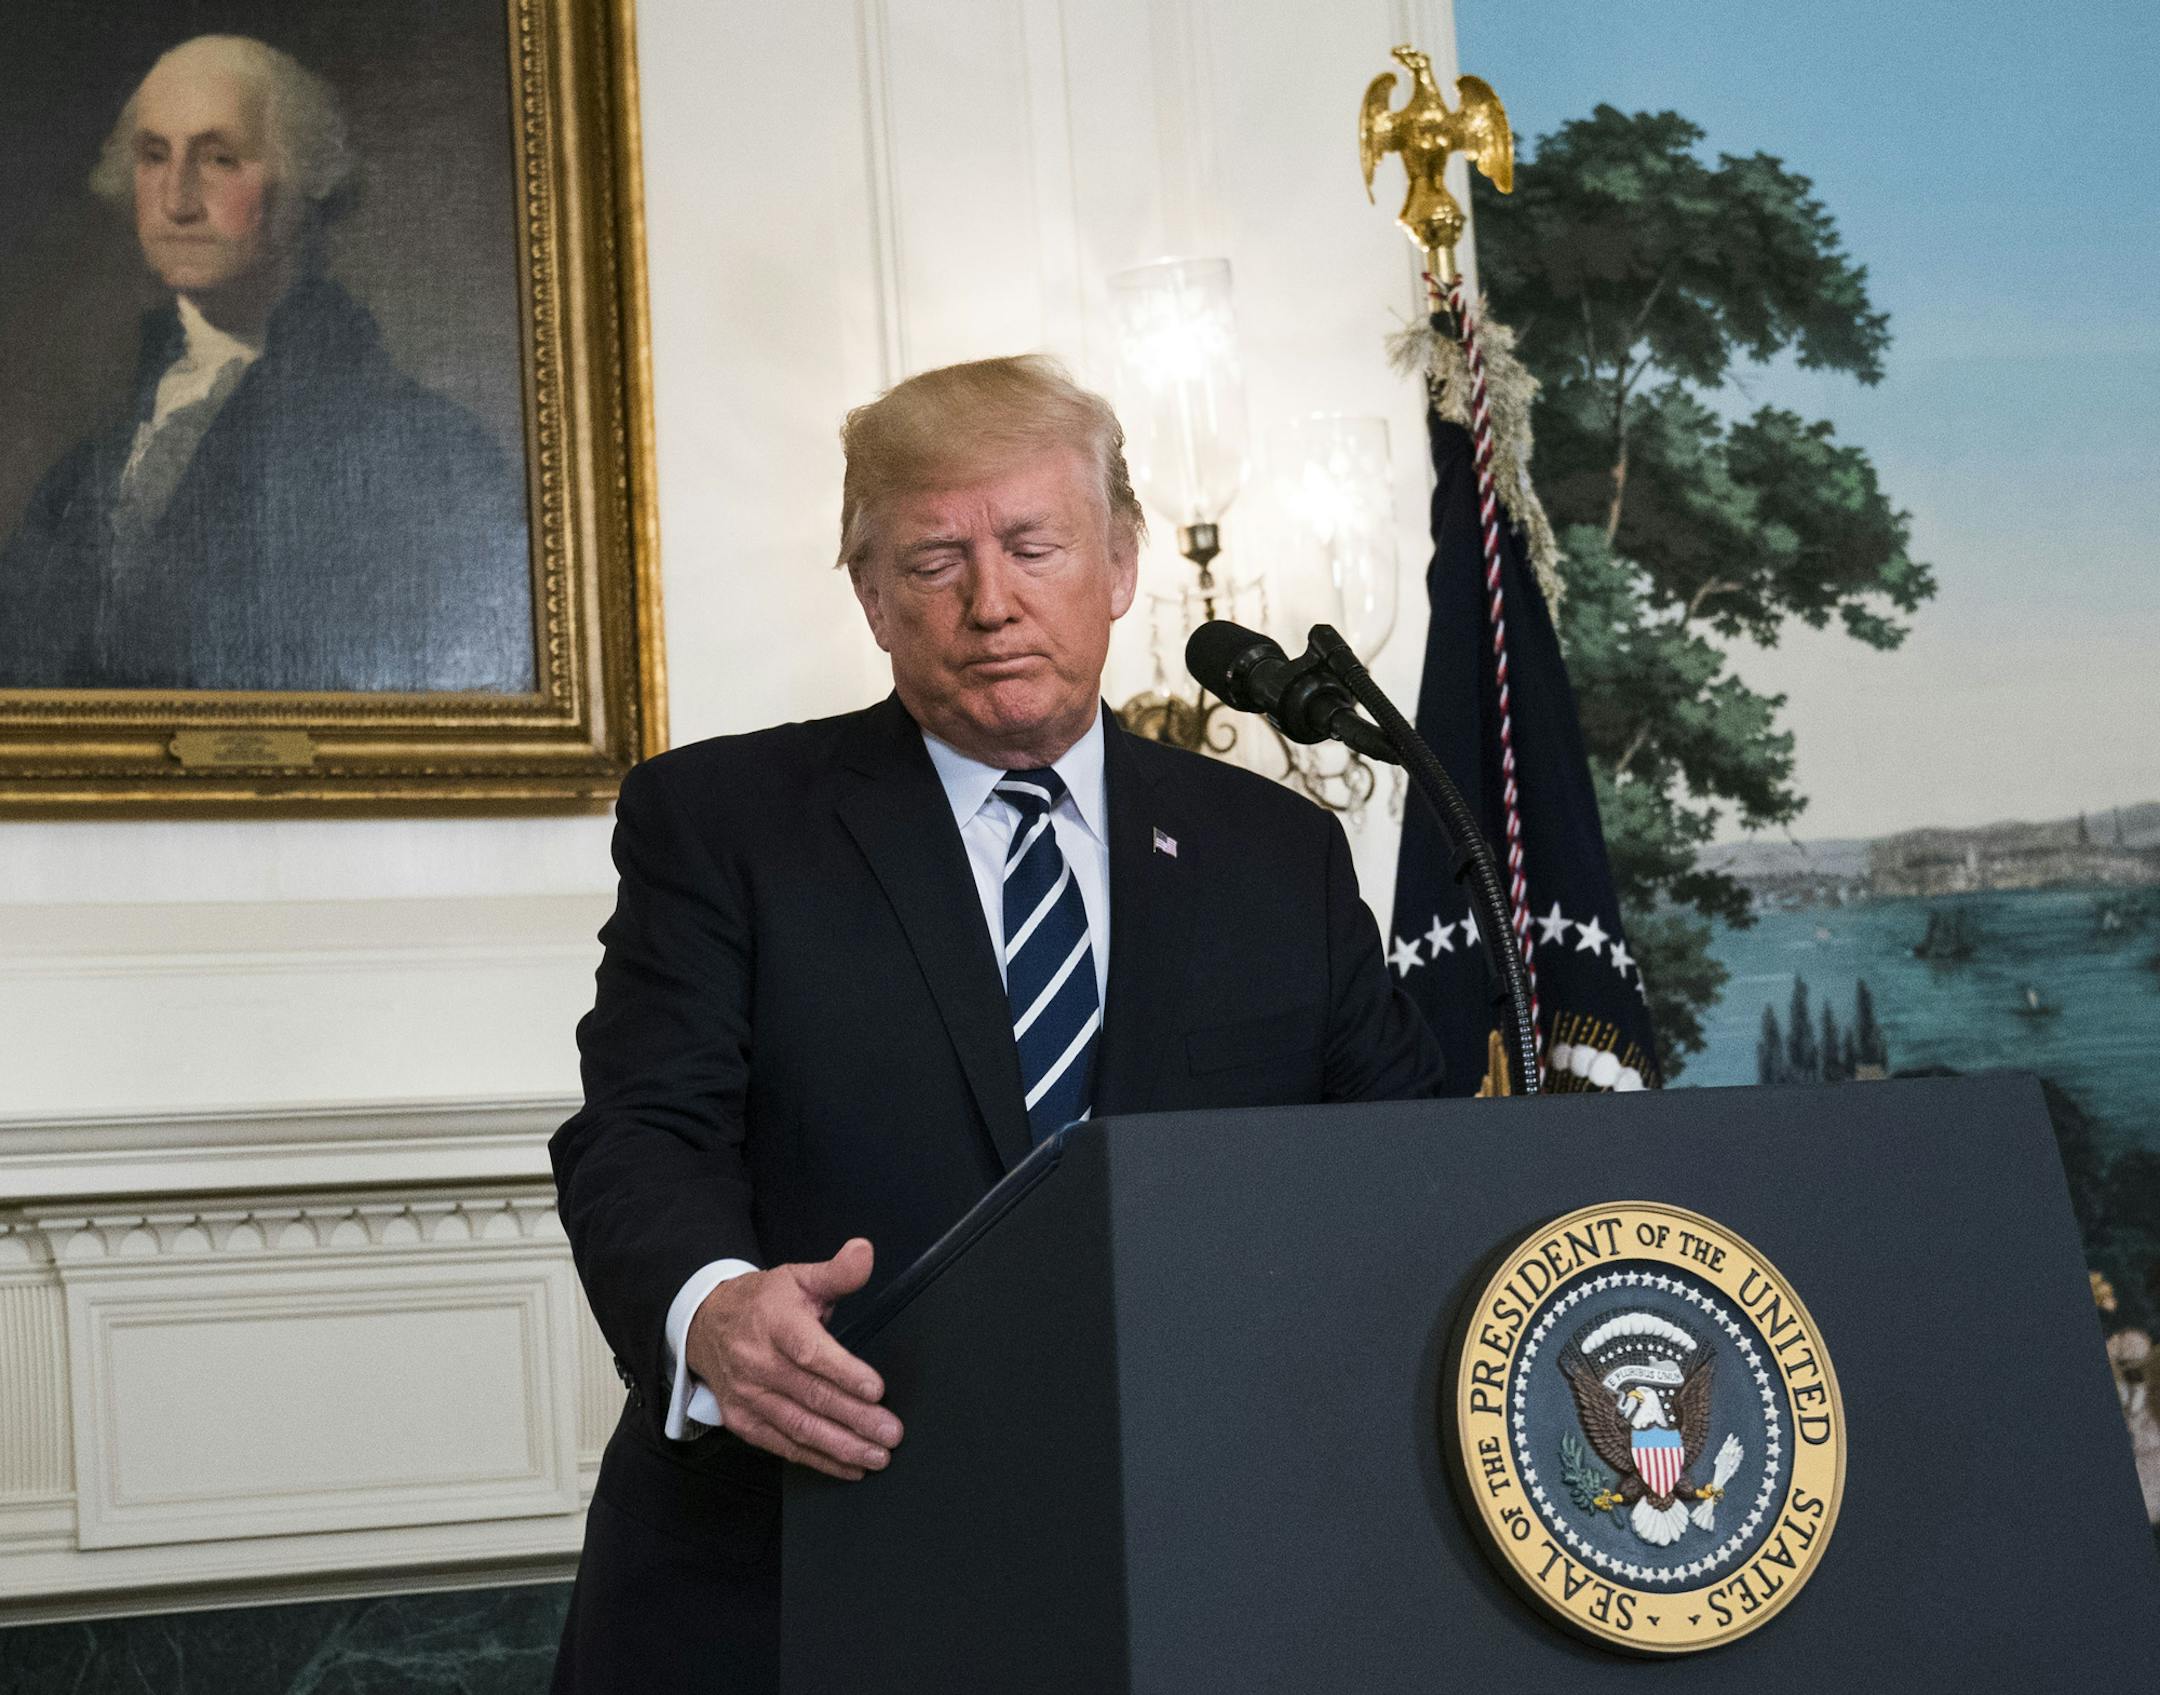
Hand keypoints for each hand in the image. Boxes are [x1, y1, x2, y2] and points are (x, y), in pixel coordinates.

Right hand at [684, 1237, 901, 1480]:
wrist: (706, 1324)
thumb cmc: (763, 1303)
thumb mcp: (798, 1278)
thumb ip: (837, 1272)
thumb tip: (864, 1252)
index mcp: (774, 1323)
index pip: (810, 1352)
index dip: (844, 1373)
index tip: (876, 1389)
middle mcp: (757, 1363)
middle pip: (811, 1396)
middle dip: (855, 1418)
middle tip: (891, 1433)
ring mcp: (747, 1396)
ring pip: (799, 1427)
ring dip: (841, 1446)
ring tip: (877, 1456)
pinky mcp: (743, 1421)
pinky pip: (783, 1445)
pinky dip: (817, 1460)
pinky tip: (848, 1466)